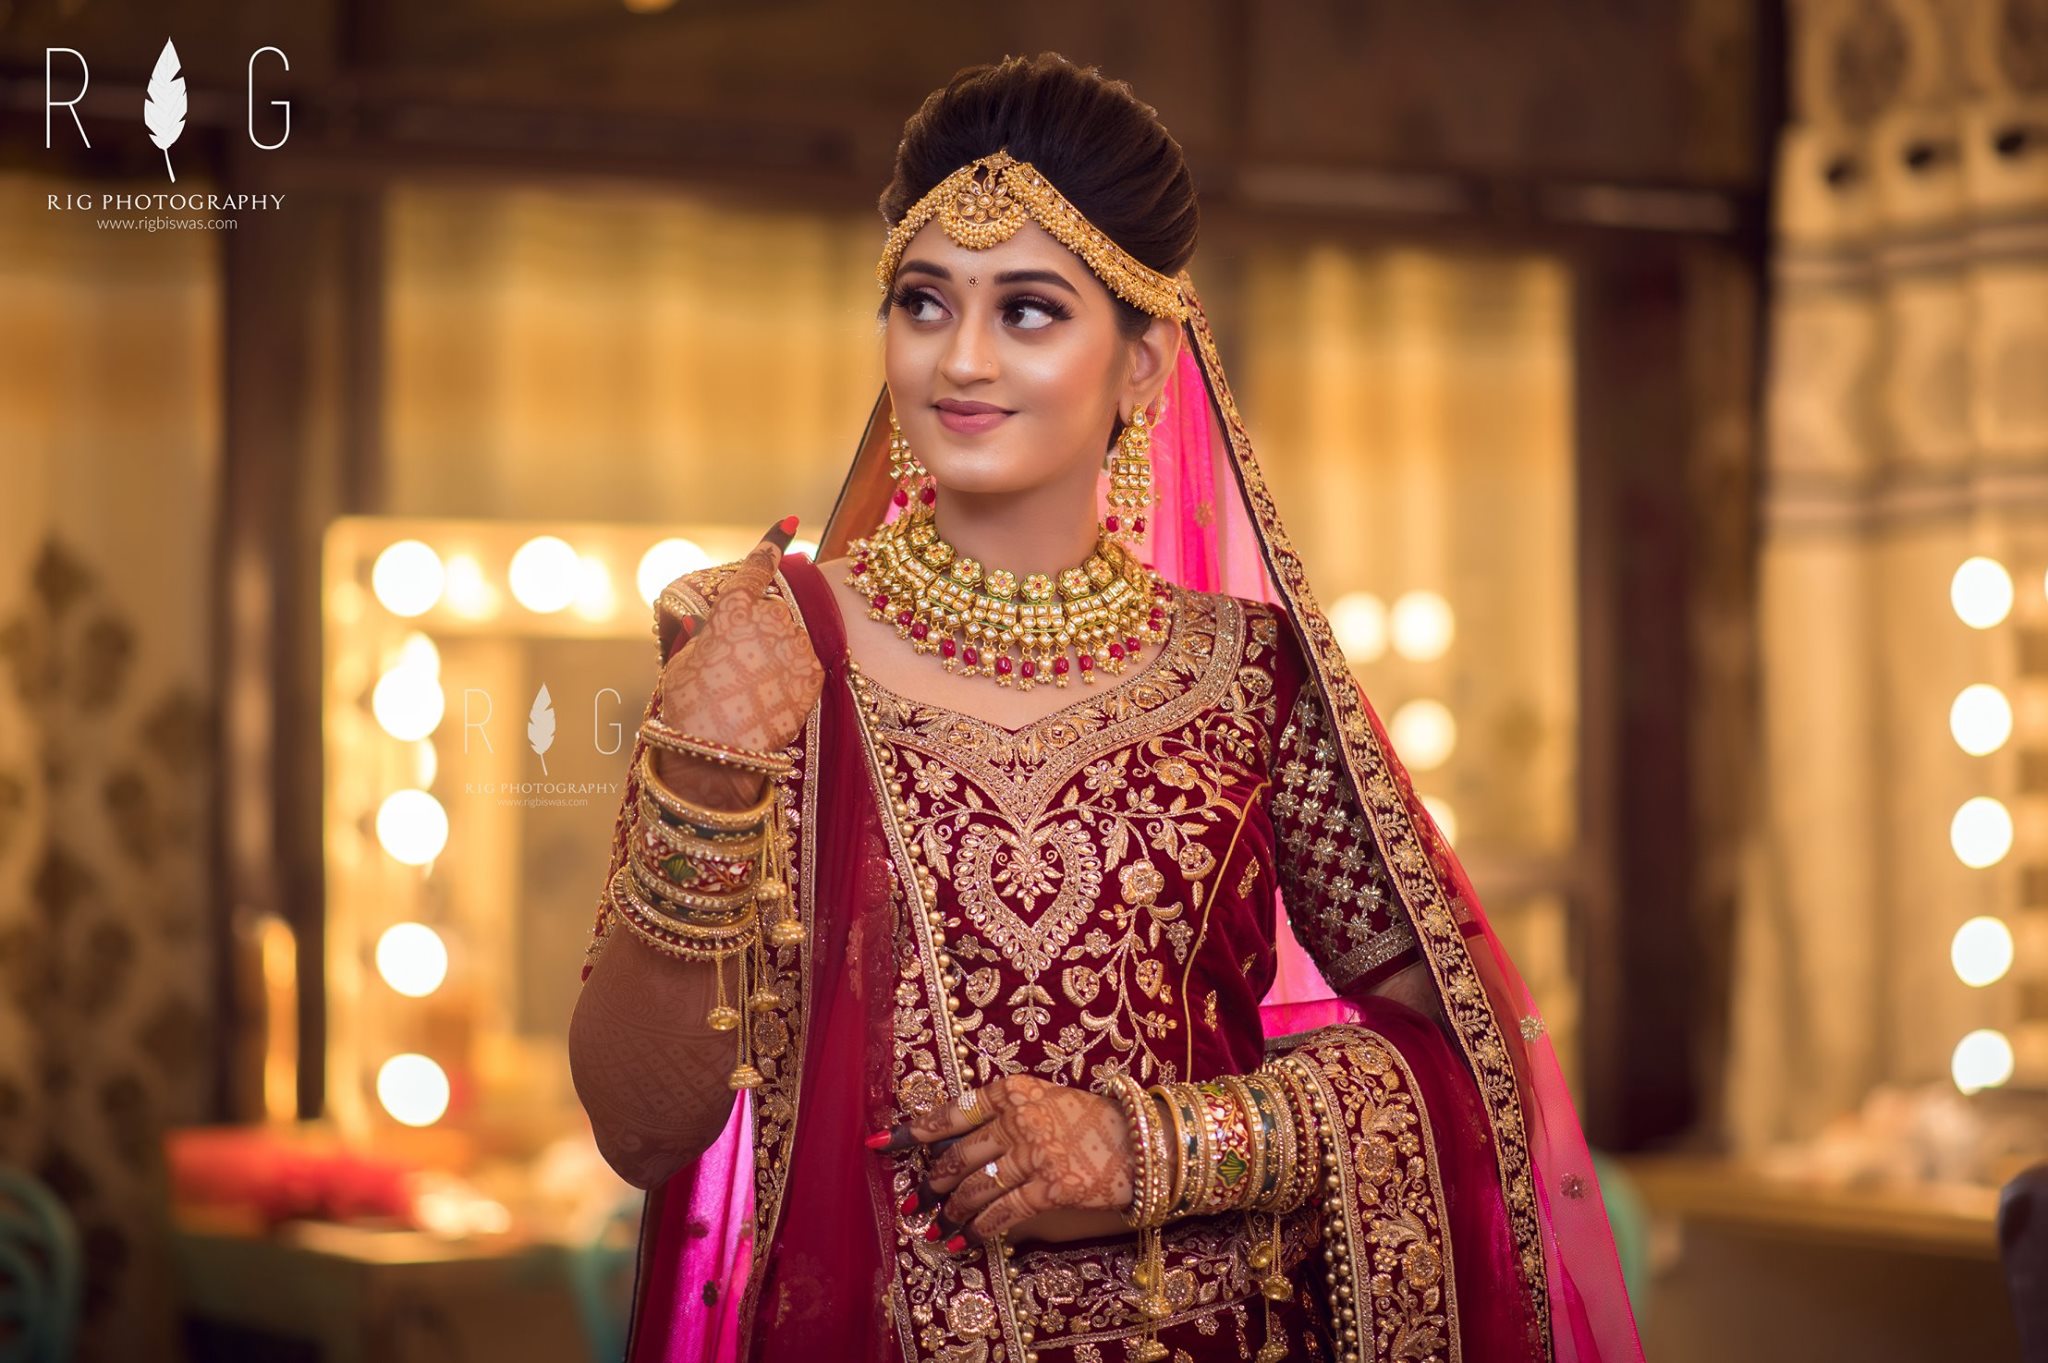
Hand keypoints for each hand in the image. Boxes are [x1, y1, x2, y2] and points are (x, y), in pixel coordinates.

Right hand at [653, 518, 822, 807]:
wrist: (720, 754)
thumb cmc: (689, 708)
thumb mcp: (683, 662)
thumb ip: (699, 635)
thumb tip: (698, 621)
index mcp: (732, 609)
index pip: (756, 569)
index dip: (771, 544)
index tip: (788, 522)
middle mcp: (769, 619)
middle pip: (772, 611)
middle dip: (759, 628)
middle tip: (739, 666)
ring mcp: (796, 646)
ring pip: (790, 638)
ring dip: (776, 654)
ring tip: (752, 691)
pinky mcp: (814, 674)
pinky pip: (804, 664)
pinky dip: (791, 675)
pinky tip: (770, 698)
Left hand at [871, 1075, 1136, 1250]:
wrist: (1144, 1142)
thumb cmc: (1091, 1121)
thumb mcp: (1044, 1101)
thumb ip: (1003, 1117)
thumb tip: (956, 1150)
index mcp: (1013, 1091)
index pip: (951, 1111)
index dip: (912, 1131)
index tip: (880, 1143)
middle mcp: (1019, 1118)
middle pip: (957, 1156)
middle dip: (930, 1184)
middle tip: (913, 1202)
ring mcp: (1035, 1152)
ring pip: (975, 1188)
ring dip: (952, 1213)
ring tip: (937, 1228)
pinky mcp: (1051, 1186)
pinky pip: (1003, 1212)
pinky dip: (980, 1230)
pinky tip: (967, 1240)